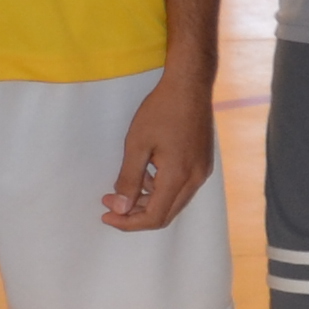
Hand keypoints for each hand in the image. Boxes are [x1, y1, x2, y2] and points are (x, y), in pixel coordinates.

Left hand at [102, 64, 217, 230]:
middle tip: (109, 205)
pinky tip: (145, 174)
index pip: (154, 217)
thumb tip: (120, 209)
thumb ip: (129, 180)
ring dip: (147, 202)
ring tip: (123, 189)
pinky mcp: (202, 162)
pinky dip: (160, 190)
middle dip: (135, 215)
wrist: (190, 85)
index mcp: (179, 176)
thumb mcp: (137, 145)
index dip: (128, 222)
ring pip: (174, 202)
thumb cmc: (161, 110)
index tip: (106, 215)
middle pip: (166, 214)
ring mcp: (202, 171)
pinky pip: (181, 188)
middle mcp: (196, 179)